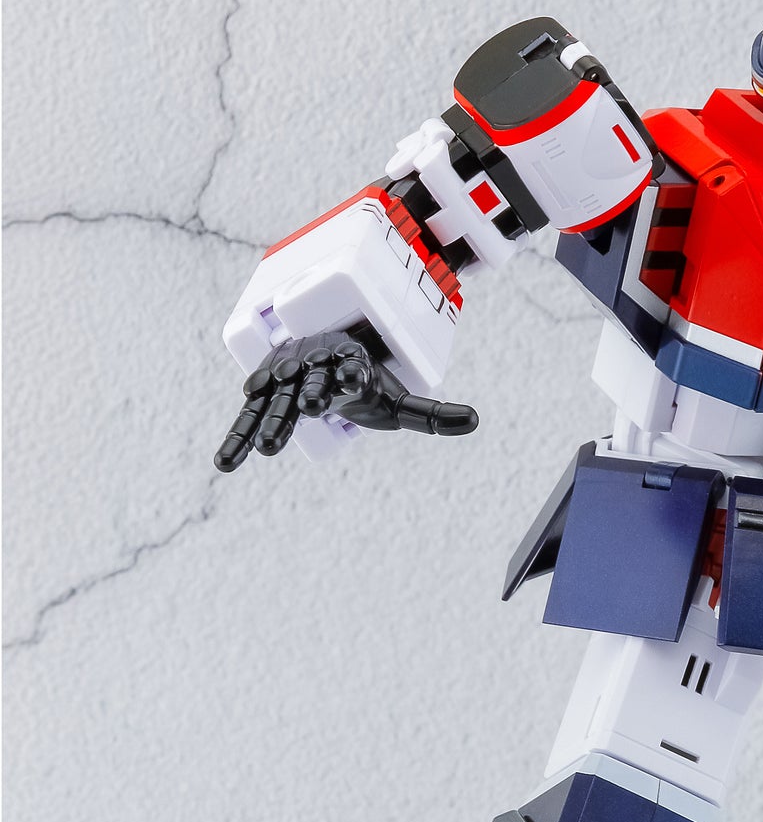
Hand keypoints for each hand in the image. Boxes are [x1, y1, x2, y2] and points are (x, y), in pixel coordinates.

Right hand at [214, 331, 477, 469]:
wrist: (323, 358)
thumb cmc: (364, 384)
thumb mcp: (399, 402)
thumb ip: (433, 416)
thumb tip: (477, 421)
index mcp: (348, 364)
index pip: (349, 370)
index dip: (349, 374)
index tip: (352, 377)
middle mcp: (313, 366)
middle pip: (311, 381)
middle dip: (309, 393)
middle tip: (310, 408)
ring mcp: (284, 379)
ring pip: (275, 402)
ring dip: (270, 423)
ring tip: (266, 452)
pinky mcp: (264, 392)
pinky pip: (246, 417)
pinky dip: (237, 438)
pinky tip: (226, 464)